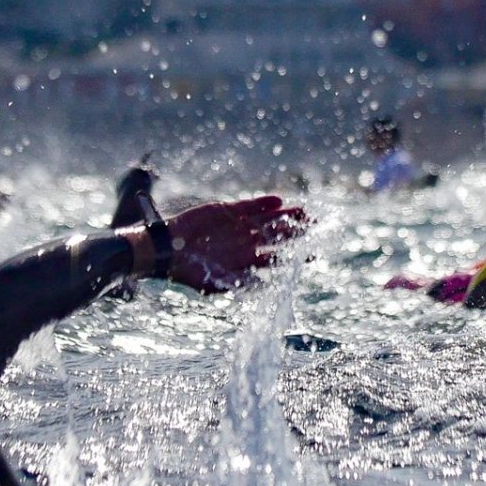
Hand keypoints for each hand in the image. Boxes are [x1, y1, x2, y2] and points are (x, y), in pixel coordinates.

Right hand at [164, 196, 308, 291]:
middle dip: (297, 230)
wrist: (169, 249)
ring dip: (286, 214)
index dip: (296, 256)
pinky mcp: (228, 210)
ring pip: (269, 218)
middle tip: (316, 225)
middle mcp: (247, 242)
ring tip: (304, 210)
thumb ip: (240, 282)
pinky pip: (250, 205)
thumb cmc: (191, 272)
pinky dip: (263, 202)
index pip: (278, 258)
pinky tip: (278, 199)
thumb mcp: (216, 283)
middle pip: (278, 235)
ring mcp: (239, 225)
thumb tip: (264, 286)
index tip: (314, 254)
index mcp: (247, 261)